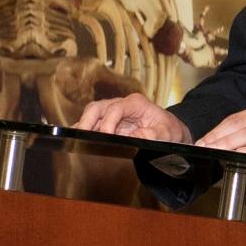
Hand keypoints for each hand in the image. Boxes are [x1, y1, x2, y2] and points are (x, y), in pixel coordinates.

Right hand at [73, 93, 192, 143]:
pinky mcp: (109, 123)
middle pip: (97, 107)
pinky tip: (75, 141)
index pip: (115, 109)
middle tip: (80, 137)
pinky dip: (83, 131)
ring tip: (73, 140)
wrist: (172, 132)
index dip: (108, 123)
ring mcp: (114, 113)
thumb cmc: (169, 131)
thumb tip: (133, 137)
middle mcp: (122, 105)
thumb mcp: (167, 134)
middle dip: (86, 121)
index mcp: (135, 103)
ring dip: (82, 126)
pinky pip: (93, 124)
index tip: (105, 137)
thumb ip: (153, 135)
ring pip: (92, 114)